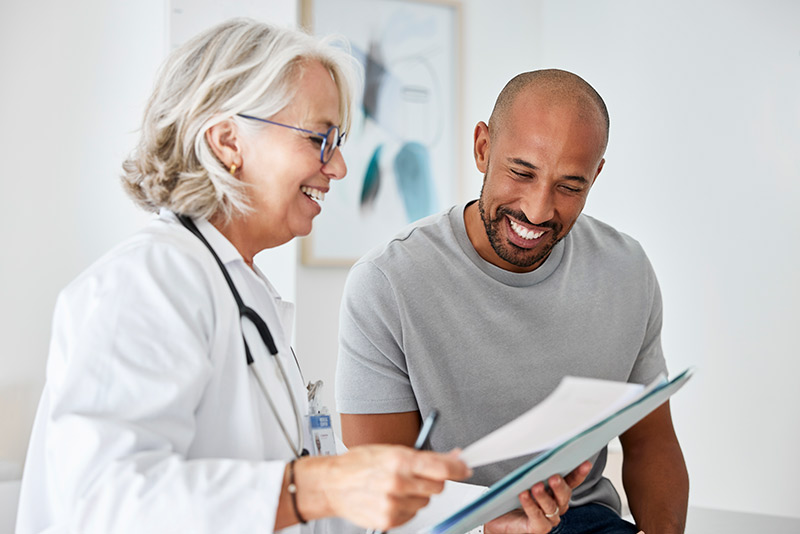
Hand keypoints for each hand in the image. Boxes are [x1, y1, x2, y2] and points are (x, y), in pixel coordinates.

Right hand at [298, 445, 470, 529]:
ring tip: (396, 486)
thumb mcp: (391, 450)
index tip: (465, 467)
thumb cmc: (360, 463)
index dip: (458, 467)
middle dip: (432, 480)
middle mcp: (397, 482)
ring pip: (426, 502)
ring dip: (417, 495)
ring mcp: (393, 503)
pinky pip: (412, 515)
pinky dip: (406, 508)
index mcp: (399, 459)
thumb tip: (453, 457)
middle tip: (417, 475)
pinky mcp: (388, 520)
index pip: (441, 467)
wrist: (332, 484)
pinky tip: (390, 498)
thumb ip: (424, 456)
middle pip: (438, 487)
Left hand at [484, 461, 591, 533]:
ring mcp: (548, 519)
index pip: (571, 481)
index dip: (579, 473)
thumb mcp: (523, 480)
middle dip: (560, 486)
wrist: (499, 518)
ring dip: (543, 496)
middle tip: (554, 477)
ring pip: (551, 507)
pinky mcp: (538, 528)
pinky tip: (524, 495)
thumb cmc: (512, 498)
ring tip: (536, 486)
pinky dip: (530, 505)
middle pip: (564, 495)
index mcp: (556, 492)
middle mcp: (556, 506)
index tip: (585, 462)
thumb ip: (533, 471)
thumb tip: (537, 455)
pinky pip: (537, 517)